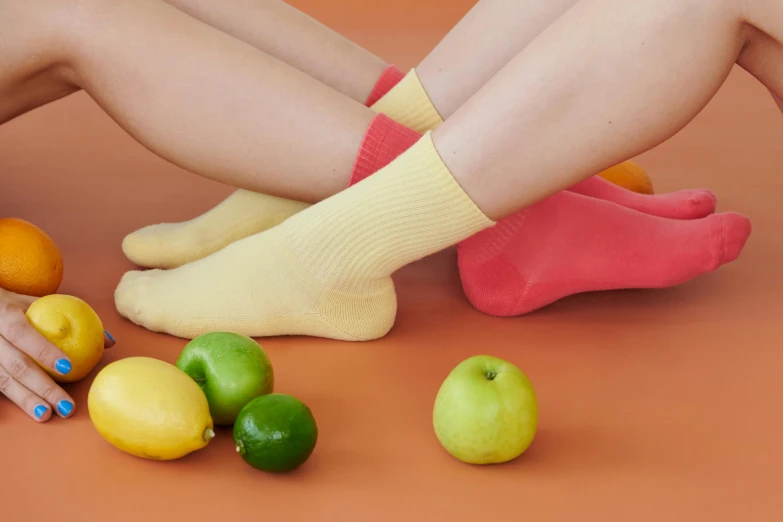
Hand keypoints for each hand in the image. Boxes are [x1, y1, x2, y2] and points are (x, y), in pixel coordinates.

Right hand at [0, 288, 114, 421]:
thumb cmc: (15, 307)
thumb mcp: (39, 304)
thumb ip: (72, 318)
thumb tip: (109, 342)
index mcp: (5, 314)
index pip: (22, 333)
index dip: (43, 350)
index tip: (68, 367)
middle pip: (16, 365)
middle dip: (42, 387)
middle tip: (65, 406)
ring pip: (2, 381)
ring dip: (26, 400)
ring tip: (47, 415)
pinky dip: (8, 401)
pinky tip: (22, 414)